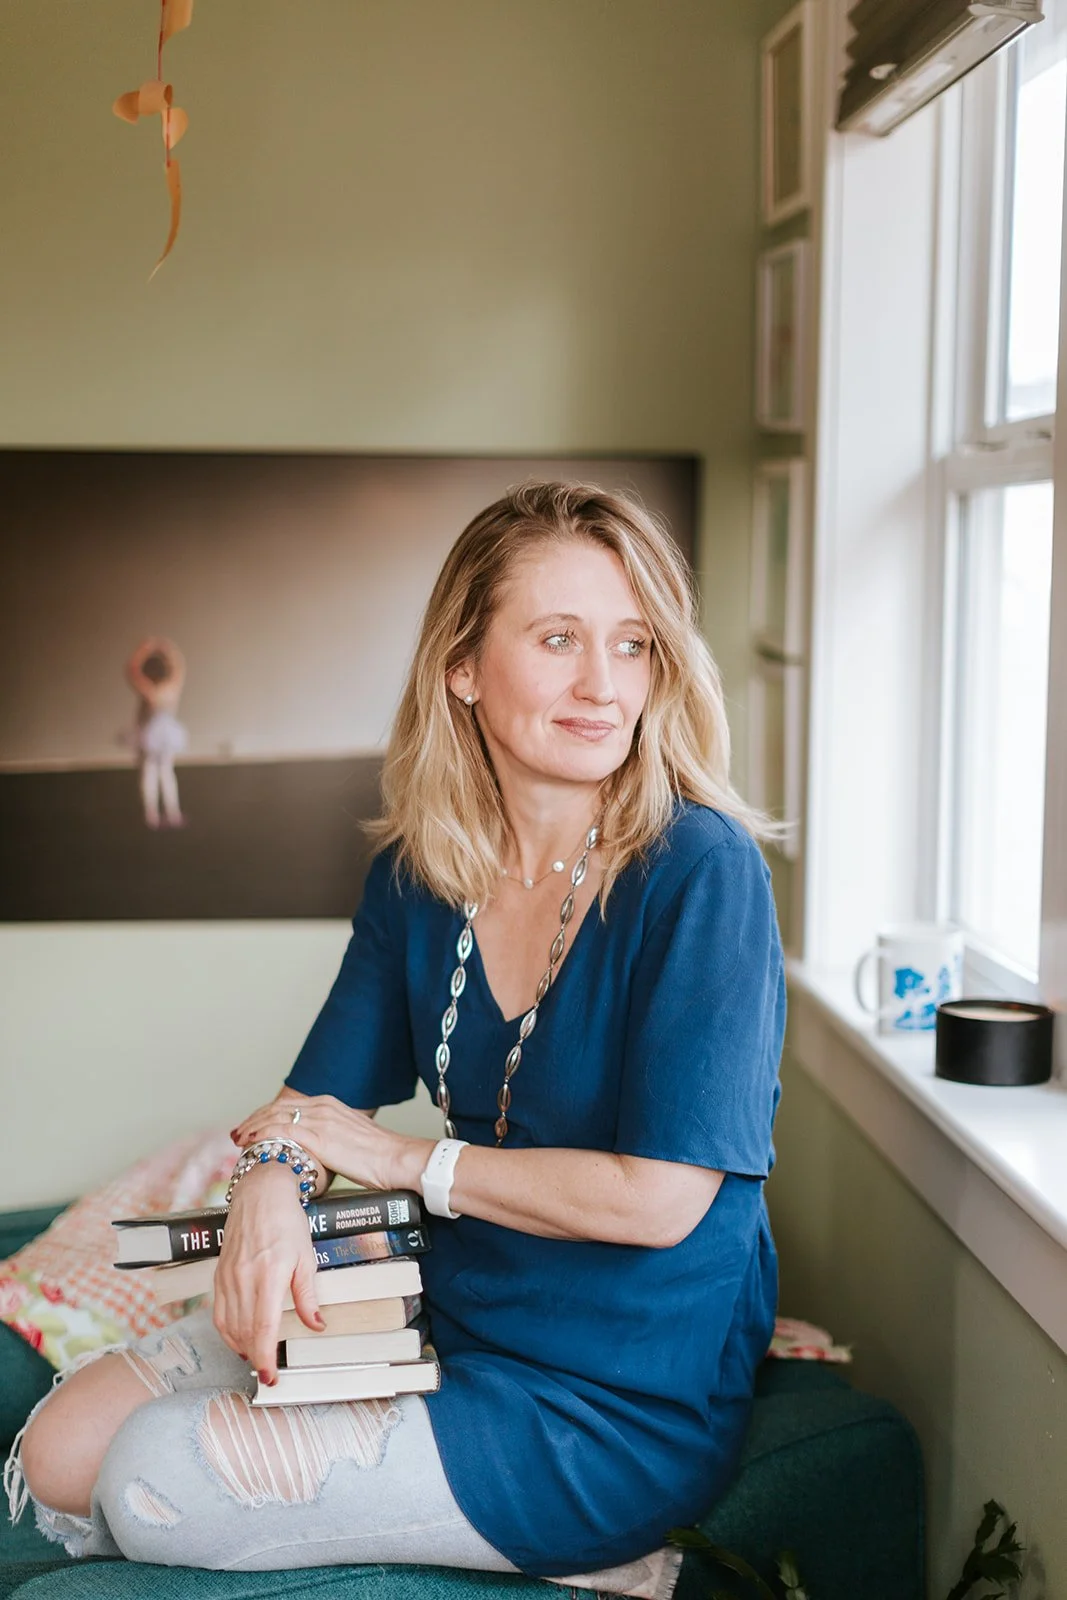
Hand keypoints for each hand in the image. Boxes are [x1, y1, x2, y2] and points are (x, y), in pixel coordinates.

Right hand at [213, 1163, 323, 1385]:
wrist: (259, 1194)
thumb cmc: (286, 1221)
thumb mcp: (305, 1256)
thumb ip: (307, 1294)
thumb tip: (316, 1324)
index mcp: (268, 1275)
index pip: (263, 1328)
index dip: (265, 1357)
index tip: (271, 1376)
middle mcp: (243, 1279)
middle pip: (244, 1333)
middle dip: (256, 1358)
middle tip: (269, 1372)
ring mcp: (227, 1278)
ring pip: (229, 1326)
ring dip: (242, 1348)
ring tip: (257, 1357)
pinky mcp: (219, 1276)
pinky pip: (219, 1314)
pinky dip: (228, 1332)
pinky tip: (240, 1338)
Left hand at [232, 1093, 432, 1194]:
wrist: (397, 1159)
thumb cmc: (380, 1158)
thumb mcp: (351, 1141)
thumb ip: (332, 1141)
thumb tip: (319, 1156)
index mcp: (331, 1105)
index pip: (290, 1105)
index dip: (267, 1115)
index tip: (254, 1126)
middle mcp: (323, 1107)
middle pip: (277, 1108)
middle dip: (255, 1119)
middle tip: (239, 1133)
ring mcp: (320, 1120)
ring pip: (275, 1117)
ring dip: (253, 1127)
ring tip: (240, 1139)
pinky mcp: (319, 1136)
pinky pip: (282, 1132)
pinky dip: (262, 1136)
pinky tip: (251, 1144)